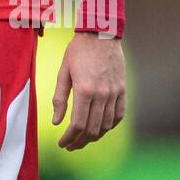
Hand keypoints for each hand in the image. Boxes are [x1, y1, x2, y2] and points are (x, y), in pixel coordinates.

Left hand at [52, 31, 125, 149]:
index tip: (62, 143)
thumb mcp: (63, 72)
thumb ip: (60, 98)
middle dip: (80, 142)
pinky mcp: (122, 90)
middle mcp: (102, 94)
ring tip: (83, 140)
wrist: (100, 34)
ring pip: (106, 125)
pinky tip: (100, 129)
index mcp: (85, 90)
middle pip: (92, 129)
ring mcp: (114, 93)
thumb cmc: (78, 51)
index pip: (78, 124)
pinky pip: (119, 115)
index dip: (69, 138)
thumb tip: (57, 122)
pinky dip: (110, 126)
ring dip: (94, 137)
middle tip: (70, 145)